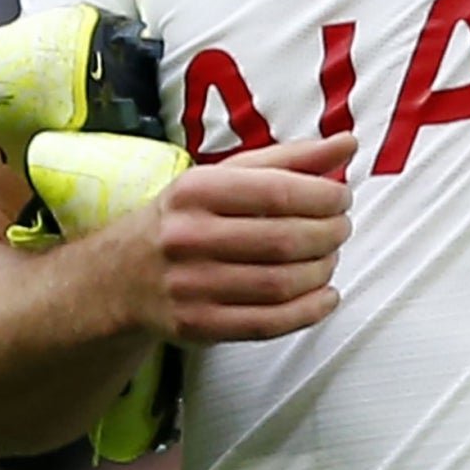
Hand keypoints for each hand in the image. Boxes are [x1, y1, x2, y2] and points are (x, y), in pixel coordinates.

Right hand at [118, 134, 356, 344]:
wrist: (122, 275)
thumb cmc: (187, 216)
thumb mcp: (226, 175)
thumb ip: (290, 158)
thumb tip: (347, 143)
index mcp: (196, 190)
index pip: (277, 191)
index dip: (323, 196)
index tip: (342, 197)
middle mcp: (188, 237)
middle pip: (283, 239)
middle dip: (329, 234)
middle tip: (341, 228)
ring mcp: (191, 286)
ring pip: (280, 284)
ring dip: (322, 270)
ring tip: (330, 257)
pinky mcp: (199, 326)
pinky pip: (268, 324)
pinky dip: (308, 311)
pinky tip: (325, 296)